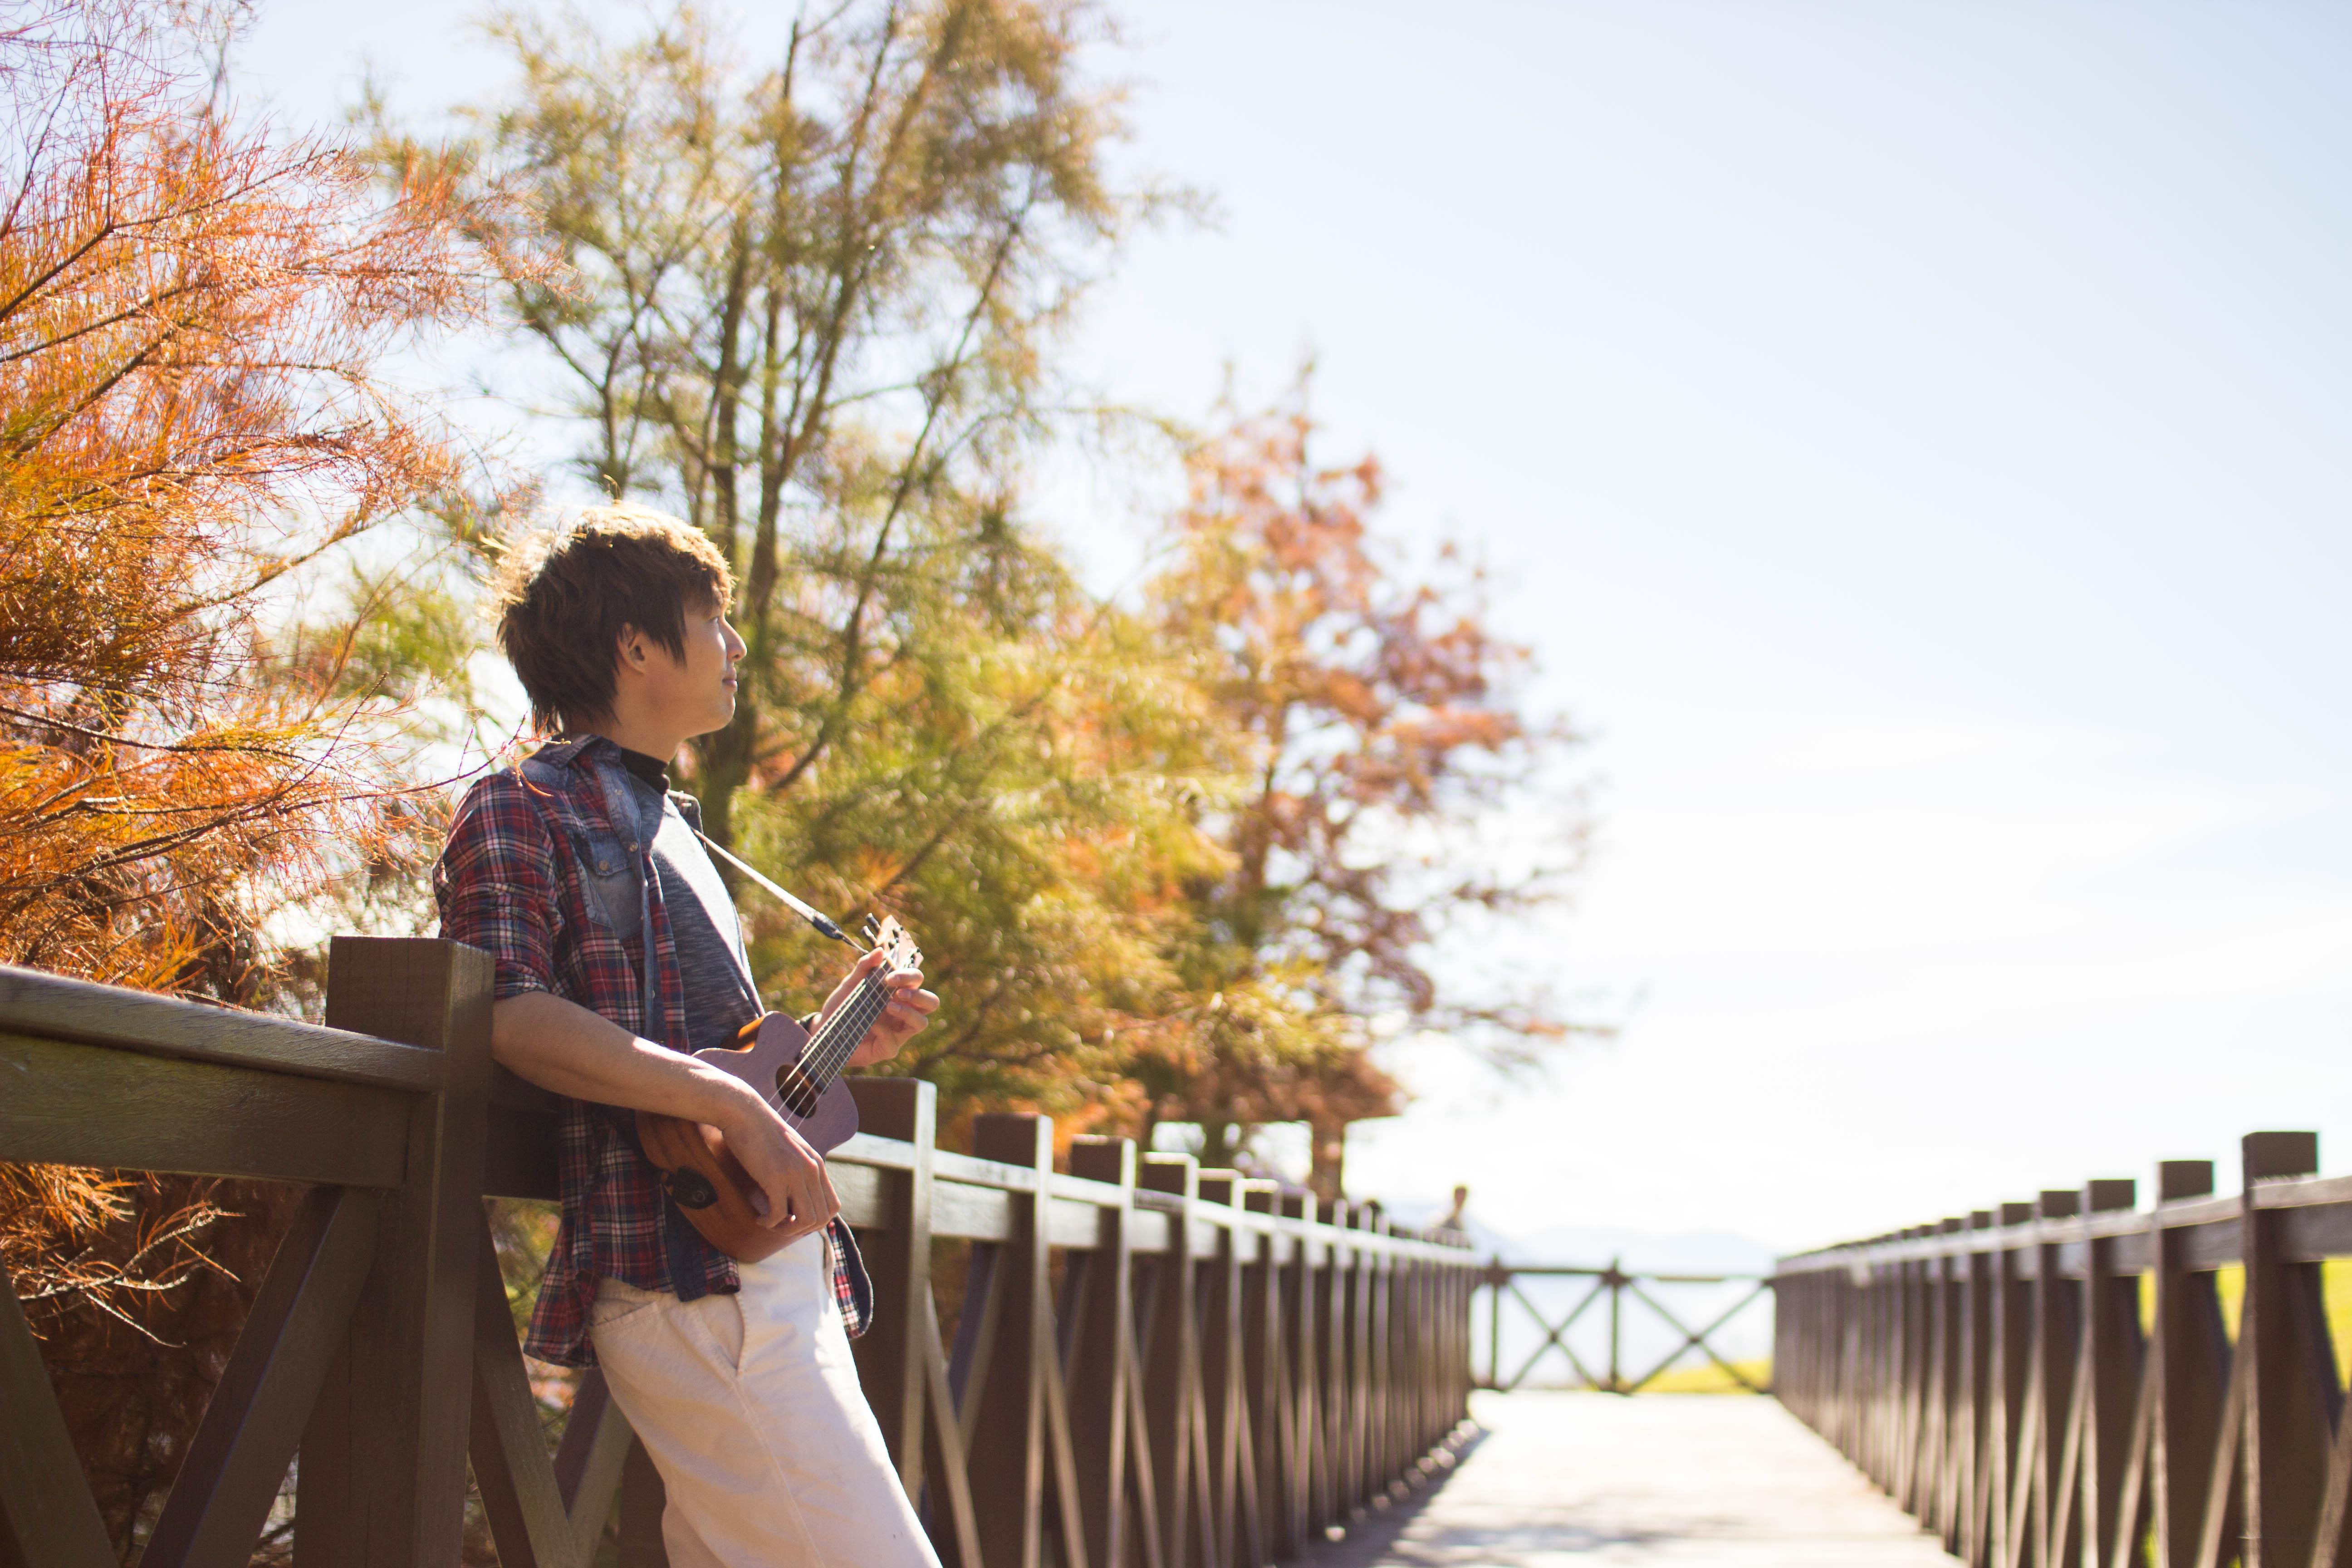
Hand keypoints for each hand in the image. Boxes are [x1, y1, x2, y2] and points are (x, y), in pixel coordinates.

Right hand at [712, 1084, 838, 1237]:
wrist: (744, 1113)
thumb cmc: (761, 1132)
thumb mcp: (790, 1150)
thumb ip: (799, 1169)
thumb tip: (797, 1197)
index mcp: (817, 1164)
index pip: (832, 1207)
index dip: (816, 1222)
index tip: (795, 1220)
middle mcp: (811, 1170)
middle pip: (821, 1218)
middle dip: (801, 1230)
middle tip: (781, 1225)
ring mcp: (795, 1173)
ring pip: (806, 1221)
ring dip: (787, 1230)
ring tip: (771, 1223)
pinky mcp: (775, 1177)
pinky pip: (779, 1215)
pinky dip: (769, 1223)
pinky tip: (759, 1218)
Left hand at [816, 946, 939, 1067]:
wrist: (825, 1028)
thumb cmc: (844, 1005)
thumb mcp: (851, 984)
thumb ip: (864, 967)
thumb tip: (879, 951)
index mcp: (899, 993)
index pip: (917, 981)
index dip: (910, 977)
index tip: (889, 978)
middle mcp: (904, 1012)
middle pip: (931, 1002)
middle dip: (919, 995)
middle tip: (899, 993)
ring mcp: (898, 1032)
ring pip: (921, 1023)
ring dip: (908, 1013)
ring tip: (889, 1006)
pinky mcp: (887, 1049)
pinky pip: (894, 1042)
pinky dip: (884, 1032)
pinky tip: (872, 1025)